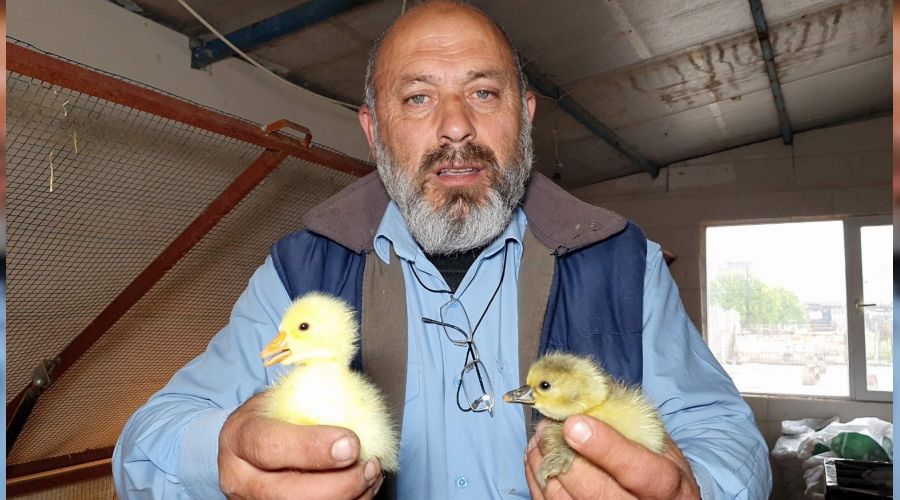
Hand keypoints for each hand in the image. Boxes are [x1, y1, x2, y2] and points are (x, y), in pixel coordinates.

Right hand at [218, 393, 382, 498]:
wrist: (246, 446)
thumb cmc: (270, 416)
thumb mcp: (277, 398)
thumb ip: (308, 397)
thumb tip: (354, 392)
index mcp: (240, 438)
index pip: (270, 447)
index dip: (312, 447)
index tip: (351, 443)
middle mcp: (241, 479)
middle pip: (288, 495)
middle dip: (339, 484)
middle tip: (370, 465)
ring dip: (349, 497)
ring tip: (372, 473)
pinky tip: (365, 487)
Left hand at [525, 416, 699, 499]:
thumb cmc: (661, 474)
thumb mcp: (662, 449)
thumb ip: (633, 427)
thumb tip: (591, 396)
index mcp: (666, 486)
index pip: (638, 471)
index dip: (605, 448)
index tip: (575, 424)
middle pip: (595, 492)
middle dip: (564, 455)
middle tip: (548, 427)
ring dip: (545, 465)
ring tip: (540, 438)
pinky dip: (538, 480)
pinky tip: (538, 458)